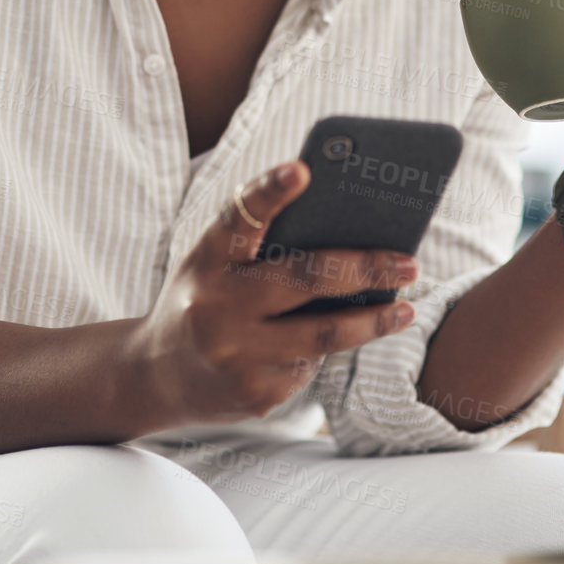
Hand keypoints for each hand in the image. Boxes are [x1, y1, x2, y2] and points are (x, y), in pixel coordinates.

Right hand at [126, 161, 418, 430]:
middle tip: (409, 262)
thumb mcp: (213, 264)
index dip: (268, 191)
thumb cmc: (203, 299)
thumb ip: (261, 247)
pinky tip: (340, 342)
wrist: (154, 375)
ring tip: (406, 309)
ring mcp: (234, 354)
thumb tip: (350, 235)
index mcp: (205, 260)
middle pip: (304, 279)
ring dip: (373, 322)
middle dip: (365, 268)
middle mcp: (215, 305)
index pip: (238, 218)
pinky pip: (308, 368)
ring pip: (323, 335)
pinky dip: (327, 351)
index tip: (302, 169)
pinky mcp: (253, 394)